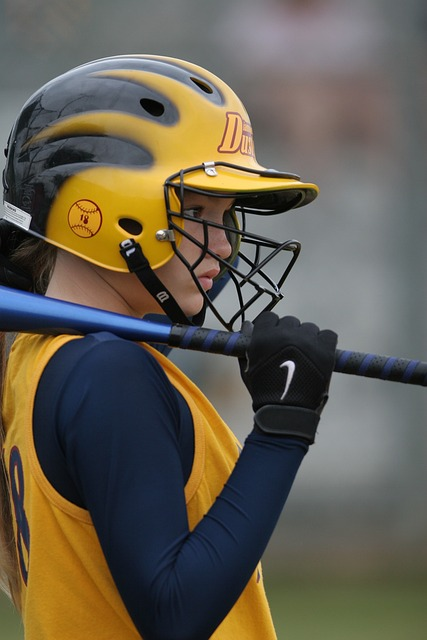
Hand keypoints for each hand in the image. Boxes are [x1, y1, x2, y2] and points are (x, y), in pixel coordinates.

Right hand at [239, 313, 337, 441]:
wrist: (287, 412)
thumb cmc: (263, 392)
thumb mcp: (248, 368)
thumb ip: (247, 345)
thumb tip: (248, 325)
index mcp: (264, 336)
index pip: (269, 318)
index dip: (271, 328)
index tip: (274, 340)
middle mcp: (285, 334)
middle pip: (290, 322)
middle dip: (289, 334)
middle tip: (290, 352)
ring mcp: (307, 340)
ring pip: (309, 328)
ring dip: (307, 339)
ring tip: (305, 357)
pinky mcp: (325, 349)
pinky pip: (328, 335)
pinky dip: (325, 343)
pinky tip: (319, 355)